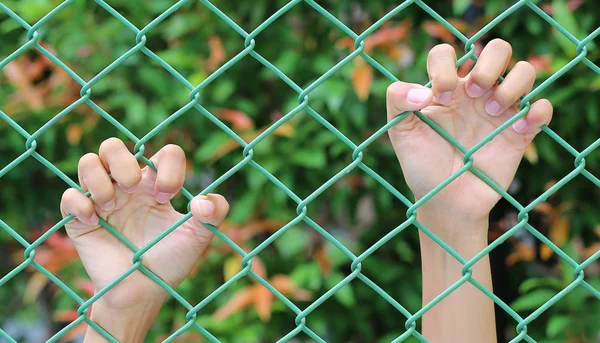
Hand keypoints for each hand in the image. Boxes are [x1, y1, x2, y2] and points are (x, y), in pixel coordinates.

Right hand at [60, 138, 228, 341]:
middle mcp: (127, 187)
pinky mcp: (81, 221)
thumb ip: (215, 214)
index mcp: (156, 185)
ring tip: (110, 203)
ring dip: (98, 178)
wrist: (143, 294)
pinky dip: (79, 204)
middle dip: (122, 161)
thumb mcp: (199, 238)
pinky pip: (69, 197)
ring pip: (87, 162)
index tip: (169, 197)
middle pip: (112, 145)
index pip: (163, 153)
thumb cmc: (171, 262)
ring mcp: (102, 201)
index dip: (169, 167)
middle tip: (131, 187)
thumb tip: (204, 201)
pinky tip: (96, 223)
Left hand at [386, 39, 552, 220]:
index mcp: (447, 88)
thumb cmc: (421, 165)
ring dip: (512, 85)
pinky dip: (536, 112)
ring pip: (525, 71)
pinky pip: (542, 109)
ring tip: (492, 111)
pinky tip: (517, 129)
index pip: (447, 53)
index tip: (439, 97)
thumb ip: (397, 102)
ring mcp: (501, 111)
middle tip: (474, 95)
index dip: (444, 66)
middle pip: (498, 49)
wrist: (444, 200)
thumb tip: (423, 91)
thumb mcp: (400, 133)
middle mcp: (476, 94)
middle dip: (488, 65)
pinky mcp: (520, 133)